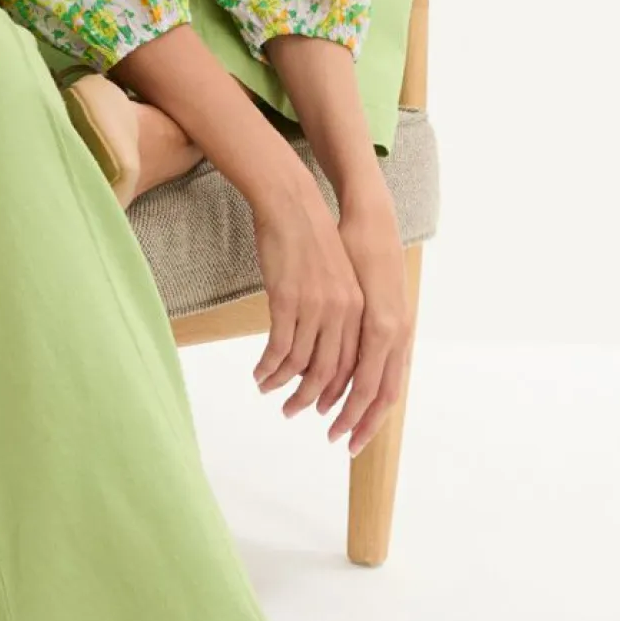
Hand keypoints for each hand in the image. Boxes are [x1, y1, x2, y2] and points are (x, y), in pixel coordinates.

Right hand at [249, 169, 365, 427]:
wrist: (293, 206)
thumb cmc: (312, 240)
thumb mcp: (338, 280)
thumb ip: (340, 314)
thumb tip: (324, 351)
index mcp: (361, 310)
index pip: (356, 369)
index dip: (341, 398)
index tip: (325, 414)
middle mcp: (344, 313)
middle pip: (330, 374)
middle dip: (310, 401)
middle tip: (291, 413)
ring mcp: (317, 308)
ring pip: (301, 365)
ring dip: (282, 385)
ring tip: (267, 391)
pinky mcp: (288, 301)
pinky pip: (278, 348)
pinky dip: (267, 367)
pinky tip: (258, 373)